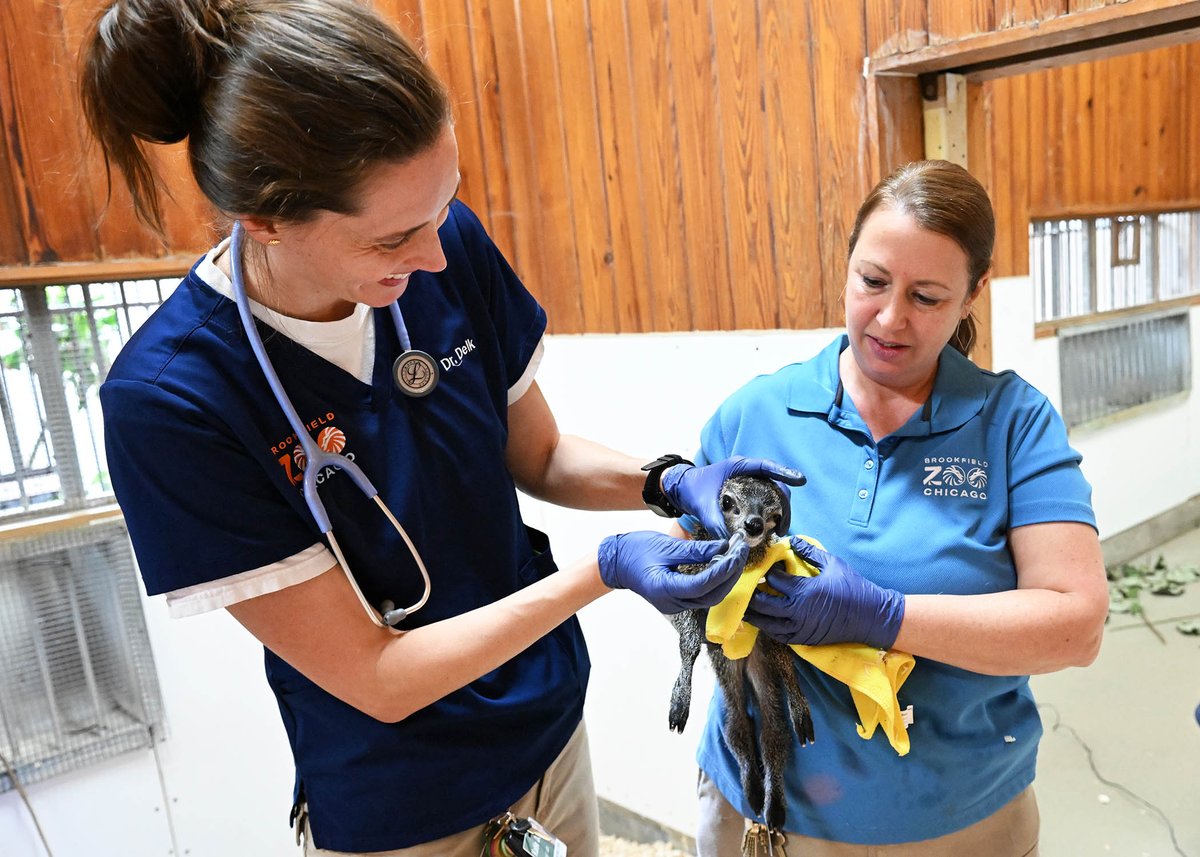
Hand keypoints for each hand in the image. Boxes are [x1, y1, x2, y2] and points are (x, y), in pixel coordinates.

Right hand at [598, 531, 748, 613]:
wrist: (615, 562)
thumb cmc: (635, 551)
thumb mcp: (665, 546)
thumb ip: (695, 551)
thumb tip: (723, 547)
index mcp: (665, 590)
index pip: (703, 585)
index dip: (723, 569)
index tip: (736, 551)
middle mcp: (673, 603)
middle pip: (712, 595)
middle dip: (730, 573)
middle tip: (741, 550)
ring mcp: (676, 604)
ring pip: (711, 597)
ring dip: (726, 578)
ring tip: (735, 555)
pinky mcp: (678, 599)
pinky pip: (704, 594)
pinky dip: (717, 580)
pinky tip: (724, 564)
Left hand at [660, 455, 806, 535]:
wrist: (679, 489)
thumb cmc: (691, 488)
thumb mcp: (702, 505)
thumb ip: (715, 522)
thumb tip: (730, 543)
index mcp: (738, 466)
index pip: (765, 467)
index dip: (784, 473)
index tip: (800, 480)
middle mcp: (746, 473)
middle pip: (774, 484)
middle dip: (784, 503)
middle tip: (784, 524)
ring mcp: (747, 484)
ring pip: (771, 494)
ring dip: (778, 510)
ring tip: (778, 530)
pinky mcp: (744, 495)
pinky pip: (762, 502)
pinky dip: (768, 514)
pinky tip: (769, 528)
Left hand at [744, 538, 904, 648]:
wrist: (872, 616)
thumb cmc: (853, 587)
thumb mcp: (833, 563)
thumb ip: (810, 552)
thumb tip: (793, 540)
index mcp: (805, 591)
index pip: (774, 581)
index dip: (768, 573)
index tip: (767, 568)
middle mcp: (799, 612)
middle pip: (764, 604)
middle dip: (753, 595)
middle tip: (748, 587)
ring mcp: (801, 628)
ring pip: (768, 624)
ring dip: (757, 615)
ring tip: (748, 607)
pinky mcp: (805, 639)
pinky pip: (780, 637)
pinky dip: (770, 629)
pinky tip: (766, 622)